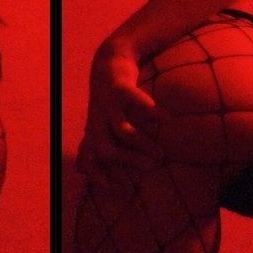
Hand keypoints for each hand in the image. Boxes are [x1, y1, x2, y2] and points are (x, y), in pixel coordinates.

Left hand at [77, 41, 168, 191]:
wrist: (108, 61)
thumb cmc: (108, 99)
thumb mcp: (100, 123)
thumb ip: (97, 145)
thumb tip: (85, 172)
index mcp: (93, 133)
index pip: (90, 162)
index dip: (103, 180)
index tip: (126, 192)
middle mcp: (97, 121)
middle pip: (105, 150)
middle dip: (127, 163)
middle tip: (150, 169)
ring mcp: (107, 105)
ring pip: (121, 130)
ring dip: (141, 144)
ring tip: (160, 154)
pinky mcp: (119, 88)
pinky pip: (134, 101)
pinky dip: (151, 111)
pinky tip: (167, 119)